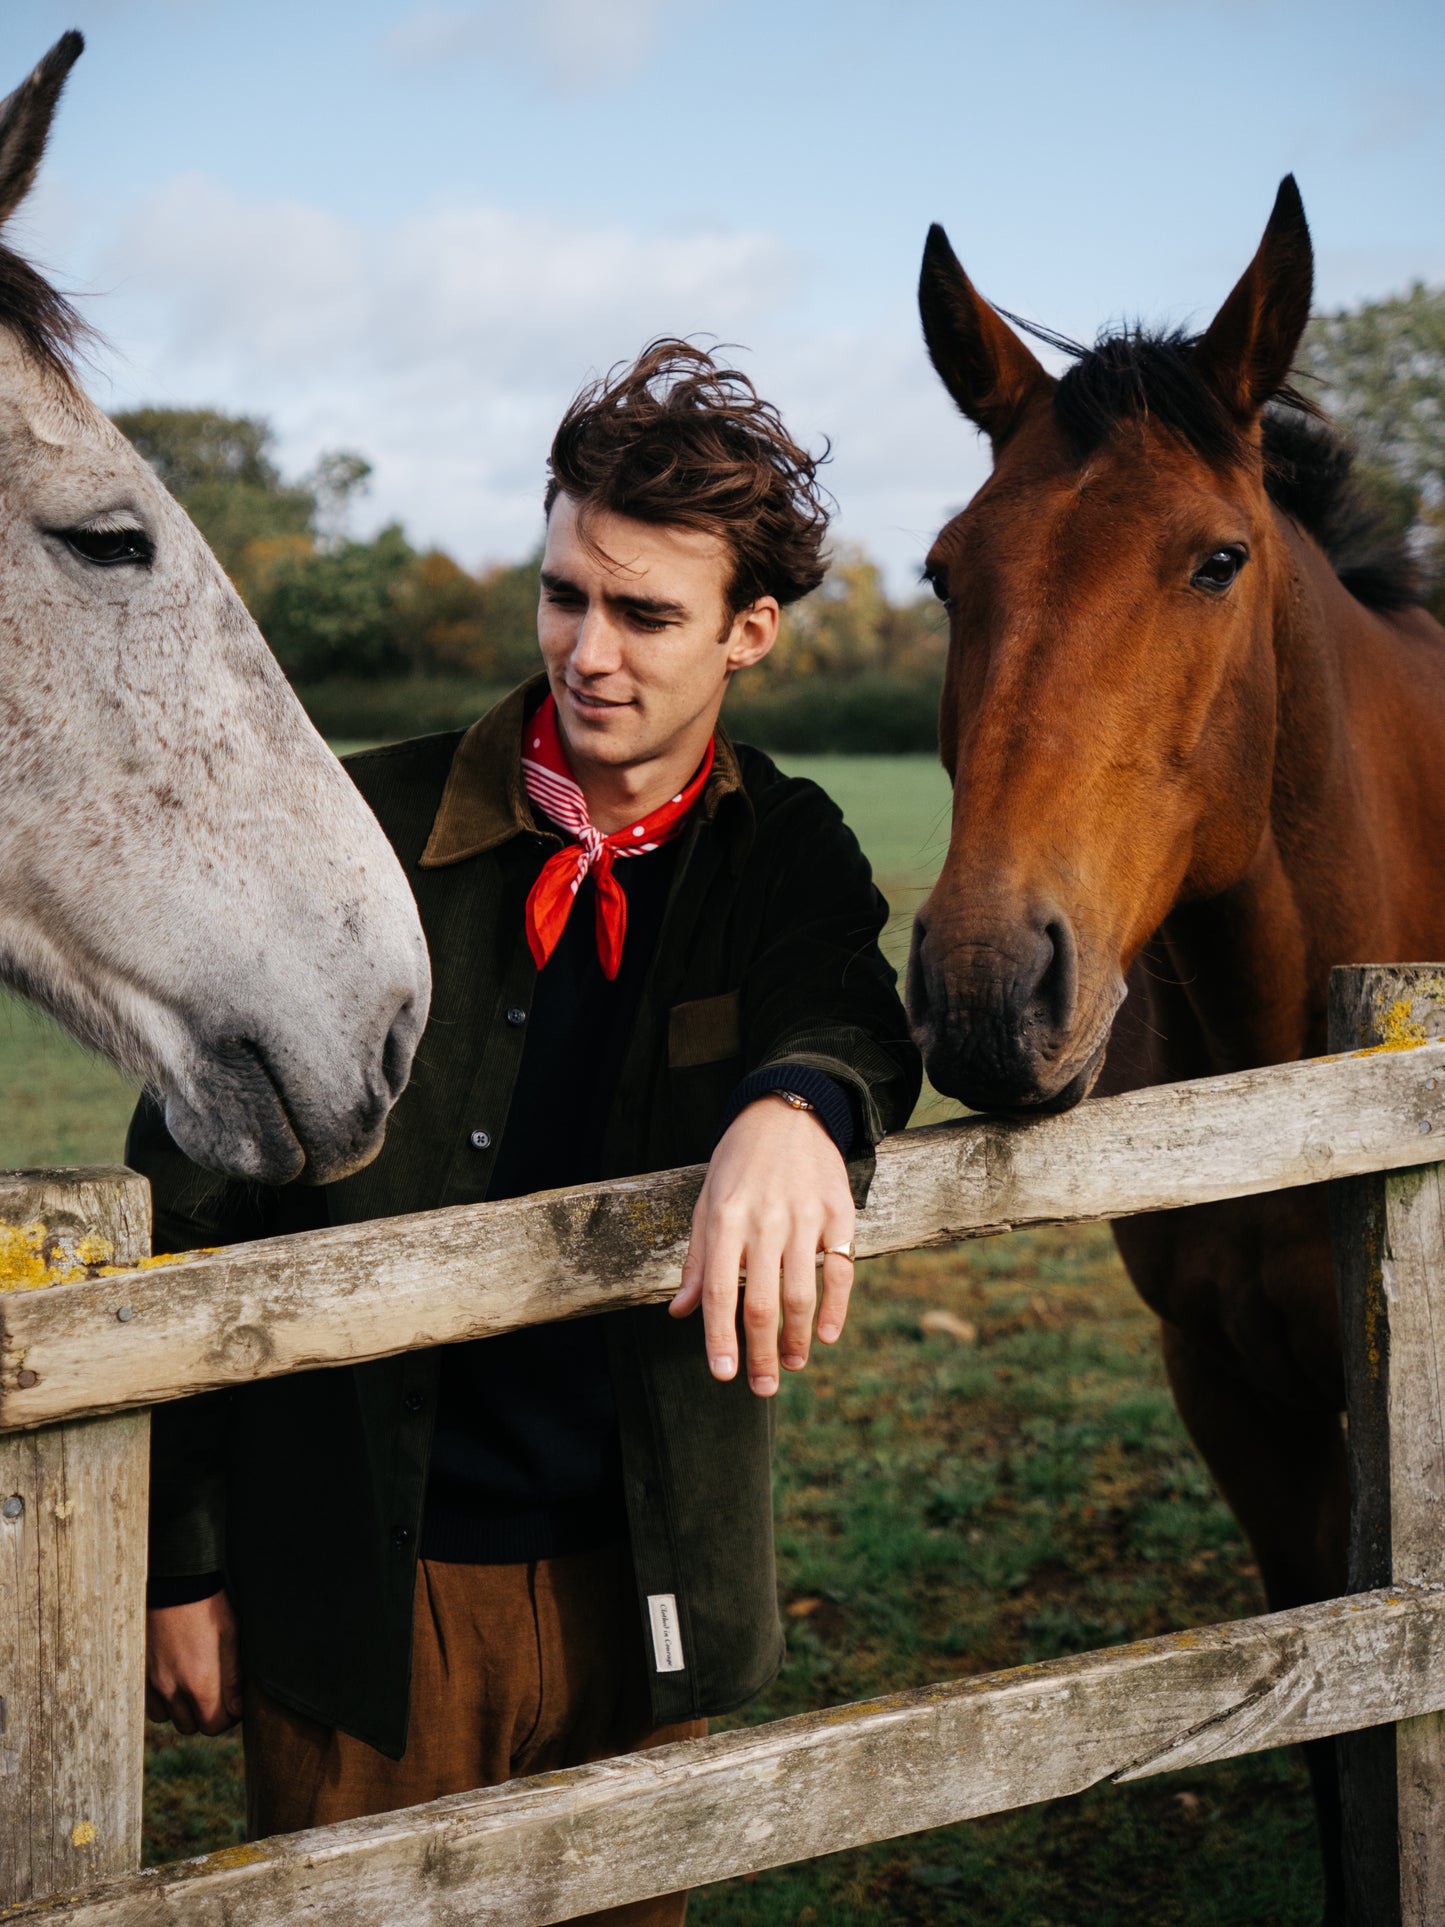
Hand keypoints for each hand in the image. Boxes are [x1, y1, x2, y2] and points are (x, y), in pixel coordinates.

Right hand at [145, 1591, 243, 1734]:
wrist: (173, 1583)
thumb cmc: (208, 1608)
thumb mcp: (231, 1638)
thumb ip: (234, 1679)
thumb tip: (237, 1710)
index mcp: (200, 1682)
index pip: (213, 1726)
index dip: (227, 1718)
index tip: (232, 1703)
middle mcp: (172, 1688)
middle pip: (191, 1726)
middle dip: (205, 1715)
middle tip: (215, 1693)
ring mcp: (152, 1682)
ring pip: (169, 1718)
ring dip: (183, 1709)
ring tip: (193, 1686)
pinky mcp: (139, 1673)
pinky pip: (150, 1704)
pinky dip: (163, 1701)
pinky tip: (174, 1681)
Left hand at [670, 1095, 855, 1395]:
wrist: (788, 1112)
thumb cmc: (739, 1163)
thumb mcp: (706, 1203)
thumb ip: (698, 1261)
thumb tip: (681, 1313)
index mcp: (724, 1219)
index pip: (721, 1292)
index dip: (720, 1339)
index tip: (723, 1375)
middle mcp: (764, 1220)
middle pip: (762, 1303)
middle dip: (761, 1353)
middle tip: (763, 1387)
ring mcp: (804, 1217)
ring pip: (801, 1293)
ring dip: (798, 1339)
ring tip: (792, 1364)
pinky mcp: (839, 1213)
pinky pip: (842, 1270)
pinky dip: (836, 1308)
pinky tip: (826, 1335)